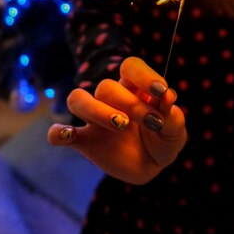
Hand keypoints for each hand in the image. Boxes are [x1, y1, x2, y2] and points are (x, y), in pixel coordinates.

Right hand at [47, 57, 186, 183]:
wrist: (151, 166)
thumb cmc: (164, 139)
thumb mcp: (176, 132)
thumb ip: (173, 117)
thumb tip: (168, 97)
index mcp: (134, 88)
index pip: (131, 66)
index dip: (143, 75)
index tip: (160, 92)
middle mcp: (112, 99)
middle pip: (105, 86)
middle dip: (130, 103)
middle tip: (151, 122)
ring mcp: (94, 120)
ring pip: (77, 98)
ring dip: (97, 110)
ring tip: (120, 125)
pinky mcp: (84, 142)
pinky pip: (58, 133)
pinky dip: (58, 132)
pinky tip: (69, 136)